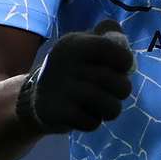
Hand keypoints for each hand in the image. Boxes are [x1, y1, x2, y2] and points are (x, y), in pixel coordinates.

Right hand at [16, 20, 134, 134]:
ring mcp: (61, 88)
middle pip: (119, 84)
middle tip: (111, 91)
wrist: (36, 97)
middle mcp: (66, 63)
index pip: (111, 47)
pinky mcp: (57, 112)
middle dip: (122, 91)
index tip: (120, 67)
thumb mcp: (86, 44)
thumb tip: (123, 41)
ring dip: (110, 109)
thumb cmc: (74, 70)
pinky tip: (82, 114)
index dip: (124, 60)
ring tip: (101, 105)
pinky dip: (91, 122)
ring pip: (110, 106)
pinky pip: (92, 123)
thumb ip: (109, 36)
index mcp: (74, 43)